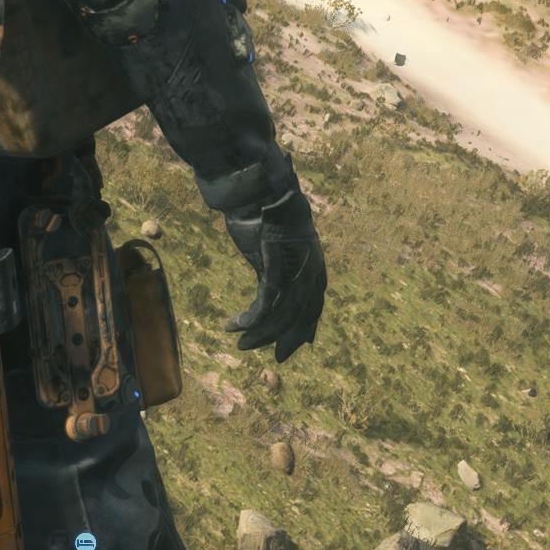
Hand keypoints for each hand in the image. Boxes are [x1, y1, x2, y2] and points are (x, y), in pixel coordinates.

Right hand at [221, 193, 325, 361]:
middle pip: (301, 316)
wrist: (259, 192)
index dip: (307, 326)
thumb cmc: (265, 215)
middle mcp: (310, 271)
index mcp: (315, 265)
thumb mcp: (276, 248)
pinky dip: (248, 320)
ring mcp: (294, 271)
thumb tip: (272, 284)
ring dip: (260, 334)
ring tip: (242, 344)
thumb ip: (279, 268)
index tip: (301, 343)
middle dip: (287, 338)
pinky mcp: (275, 270)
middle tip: (277, 357)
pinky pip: (264, 307)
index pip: (315, 304)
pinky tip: (233, 325)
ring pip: (281, 317)